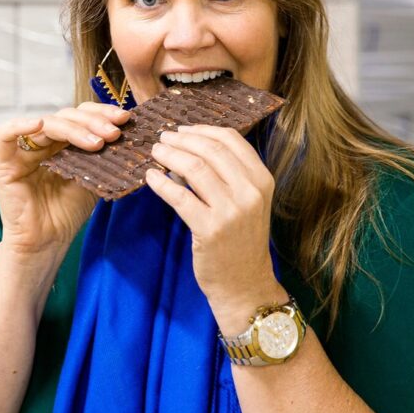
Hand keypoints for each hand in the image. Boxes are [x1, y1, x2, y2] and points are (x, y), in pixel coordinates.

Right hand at [0, 102, 130, 259]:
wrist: (48, 242)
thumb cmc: (69, 212)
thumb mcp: (94, 178)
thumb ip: (104, 155)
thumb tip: (130, 135)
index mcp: (65, 142)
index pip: (82, 115)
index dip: (102, 113)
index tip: (124, 119)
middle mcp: (45, 141)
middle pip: (67, 115)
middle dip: (94, 121)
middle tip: (114, 133)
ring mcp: (24, 150)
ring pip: (46, 123)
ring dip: (74, 128)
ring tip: (97, 142)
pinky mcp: (5, 163)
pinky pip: (4, 135)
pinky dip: (20, 125)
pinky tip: (39, 123)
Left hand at [146, 125, 282, 327]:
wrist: (245, 283)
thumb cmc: (242, 240)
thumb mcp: (250, 202)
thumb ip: (232, 175)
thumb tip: (194, 145)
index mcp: (262, 180)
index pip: (231, 139)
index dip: (202, 129)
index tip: (183, 129)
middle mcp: (250, 192)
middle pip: (210, 150)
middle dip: (182, 139)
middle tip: (163, 138)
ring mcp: (231, 211)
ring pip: (194, 168)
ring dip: (170, 155)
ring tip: (156, 153)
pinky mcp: (210, 229)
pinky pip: (179, 196)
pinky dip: (161, 183)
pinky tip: (151, 177)